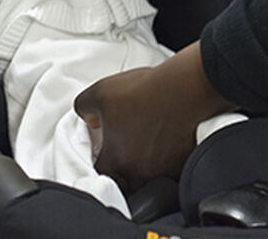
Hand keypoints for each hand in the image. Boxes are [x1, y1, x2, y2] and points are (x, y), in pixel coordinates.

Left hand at [74, 42, 234, 193]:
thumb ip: (84, 107)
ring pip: (149, 174)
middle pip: (125, 178)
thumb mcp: (99, 92)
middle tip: (125, 143)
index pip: (100, 171)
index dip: (100, 156)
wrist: (182, 88)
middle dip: (123, 164)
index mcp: (116, 160)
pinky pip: (171, 166)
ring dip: (145, 160)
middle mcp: (139, 171)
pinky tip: (166, 136)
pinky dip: (167, 156)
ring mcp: (163, 169)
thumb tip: (87, 115)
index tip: (103, 144)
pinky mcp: (183, 161)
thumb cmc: (145, 92)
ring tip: (146, 136)